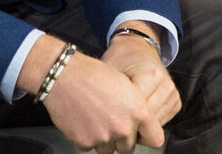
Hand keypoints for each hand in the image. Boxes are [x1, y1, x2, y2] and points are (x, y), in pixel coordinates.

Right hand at [33, 42, 162, 153]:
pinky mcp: (85, 143)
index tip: (141, 135)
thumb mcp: (126, 86)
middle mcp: (123, 128)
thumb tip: (141, 125)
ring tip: (97, 120)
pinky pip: (90, 147)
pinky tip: (84, 120)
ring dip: (105, 140)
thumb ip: (136, 109)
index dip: (147, 137)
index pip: (156, 139)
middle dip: (122, 139)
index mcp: (139, 111)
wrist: (66, 76)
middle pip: (128, 148)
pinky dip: (87, 138)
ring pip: (108, 150)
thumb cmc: (95, 75)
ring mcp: (104, 138)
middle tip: (112, 123)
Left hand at [103, 28, 179, 128]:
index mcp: (150, 75)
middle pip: (146, 121)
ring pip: (154, 125)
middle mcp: (166, 85)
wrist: (138, 48)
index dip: (120, 119)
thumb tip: (103, 121)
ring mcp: (173, 94)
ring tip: (125, 116)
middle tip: (114, 120)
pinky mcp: (176, 102)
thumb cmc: (120, 60)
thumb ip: (109, 94)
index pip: (136, 111)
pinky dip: (147, 124)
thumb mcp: (110, 72)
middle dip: (129, 125)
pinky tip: (137, 113)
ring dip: (139, 126)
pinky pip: (160, 123)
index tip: (108, 118)